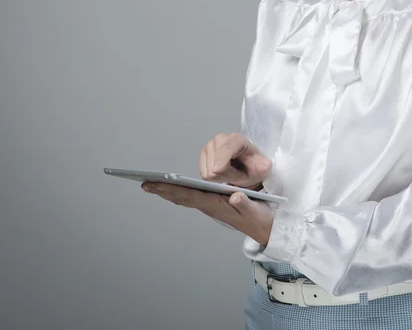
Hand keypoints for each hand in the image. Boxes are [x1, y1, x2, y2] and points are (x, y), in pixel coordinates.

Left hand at [140, 181, 273, 246]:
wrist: (267, 229)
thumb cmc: (261, 218)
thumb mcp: (256, 211)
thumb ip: (245, 203)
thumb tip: (234, 195)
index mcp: (215, 205)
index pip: (188, 195)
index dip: (170, 188)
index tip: (154, 184)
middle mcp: (209, 206)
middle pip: (181, 197)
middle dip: (163, 189)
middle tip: (144, 183)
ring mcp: (210, 206)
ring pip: (184, 197)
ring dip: (168, 191)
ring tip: (153, 184)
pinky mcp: (214, 204)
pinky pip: (191, 197)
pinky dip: (179, 191)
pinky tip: (173, 188)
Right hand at [199, 132, 271, 189]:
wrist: (247, 168)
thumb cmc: (253, 167)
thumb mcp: (262, 168)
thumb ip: (263, 167)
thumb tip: (265, 165)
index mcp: (236, 139)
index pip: (224, 149)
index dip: (221, 162)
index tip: (219, 171)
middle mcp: (220, 139)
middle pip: (214, 165)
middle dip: (225, 175)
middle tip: (236, 174)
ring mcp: (209, 145)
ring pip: (207, 171)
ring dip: (219, 177)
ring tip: (230, 172)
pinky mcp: (203, 154)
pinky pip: (203, 173)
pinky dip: (212, 177)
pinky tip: (222, 172)